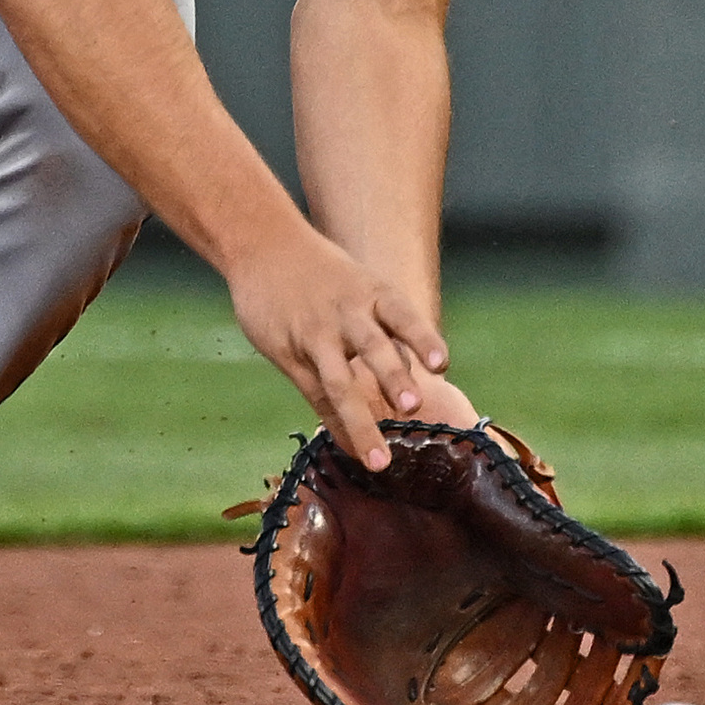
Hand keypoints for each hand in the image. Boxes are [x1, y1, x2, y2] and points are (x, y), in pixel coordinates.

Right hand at [227, 229, 449, 473]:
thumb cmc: (323, 273)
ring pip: (339, 382)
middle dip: (393, 378)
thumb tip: (412, 379)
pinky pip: (315, 396)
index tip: (442, 365)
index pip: (402, 316)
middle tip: (414, 407)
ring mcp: (315, 335)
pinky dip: (334, 425)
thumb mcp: (360, 287)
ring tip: (379, 458)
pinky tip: (351, 450)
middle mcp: (346, 313)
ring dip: (361, 422)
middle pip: (372, 348)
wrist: (263, 245)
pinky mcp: (289, 353)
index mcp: (371, 293)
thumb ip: (384, 332)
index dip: (423, 339)